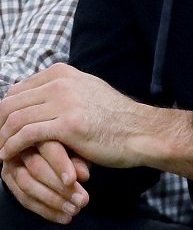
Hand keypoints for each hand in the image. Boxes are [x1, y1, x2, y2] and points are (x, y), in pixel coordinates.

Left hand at [0, 63, 152, 168]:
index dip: (4, 111)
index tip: (2, 127)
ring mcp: (64, 103)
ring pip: (15, 119)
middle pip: (11, 103)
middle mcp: (61, 83)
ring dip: (2, 138)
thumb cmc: (115, 117)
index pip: (17, 89)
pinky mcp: (67, 126)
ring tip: (0, 151)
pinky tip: (8, 156)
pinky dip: (12, 147)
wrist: (141, 131)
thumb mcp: (86, 92)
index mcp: (63, 73)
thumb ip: (61, 91)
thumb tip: (33, 98)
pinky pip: (26, 135)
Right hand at [1, 140, 89, 223]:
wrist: (59, 149)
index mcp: (39, 131)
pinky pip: (24, 199)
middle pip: (36, 168)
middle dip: (60, 187)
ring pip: (27, 185)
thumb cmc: (74, 144)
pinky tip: (64, 218)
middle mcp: (20, 147)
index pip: (48, 147)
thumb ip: (80, 159)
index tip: (79, 179)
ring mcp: (11, 164)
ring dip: (53, 201)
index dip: (61, 164)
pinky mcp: (9, 180)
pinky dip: (45, 210)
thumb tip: (83, 176)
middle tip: (82, 201)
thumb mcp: (81, 148)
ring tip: (75, 211)